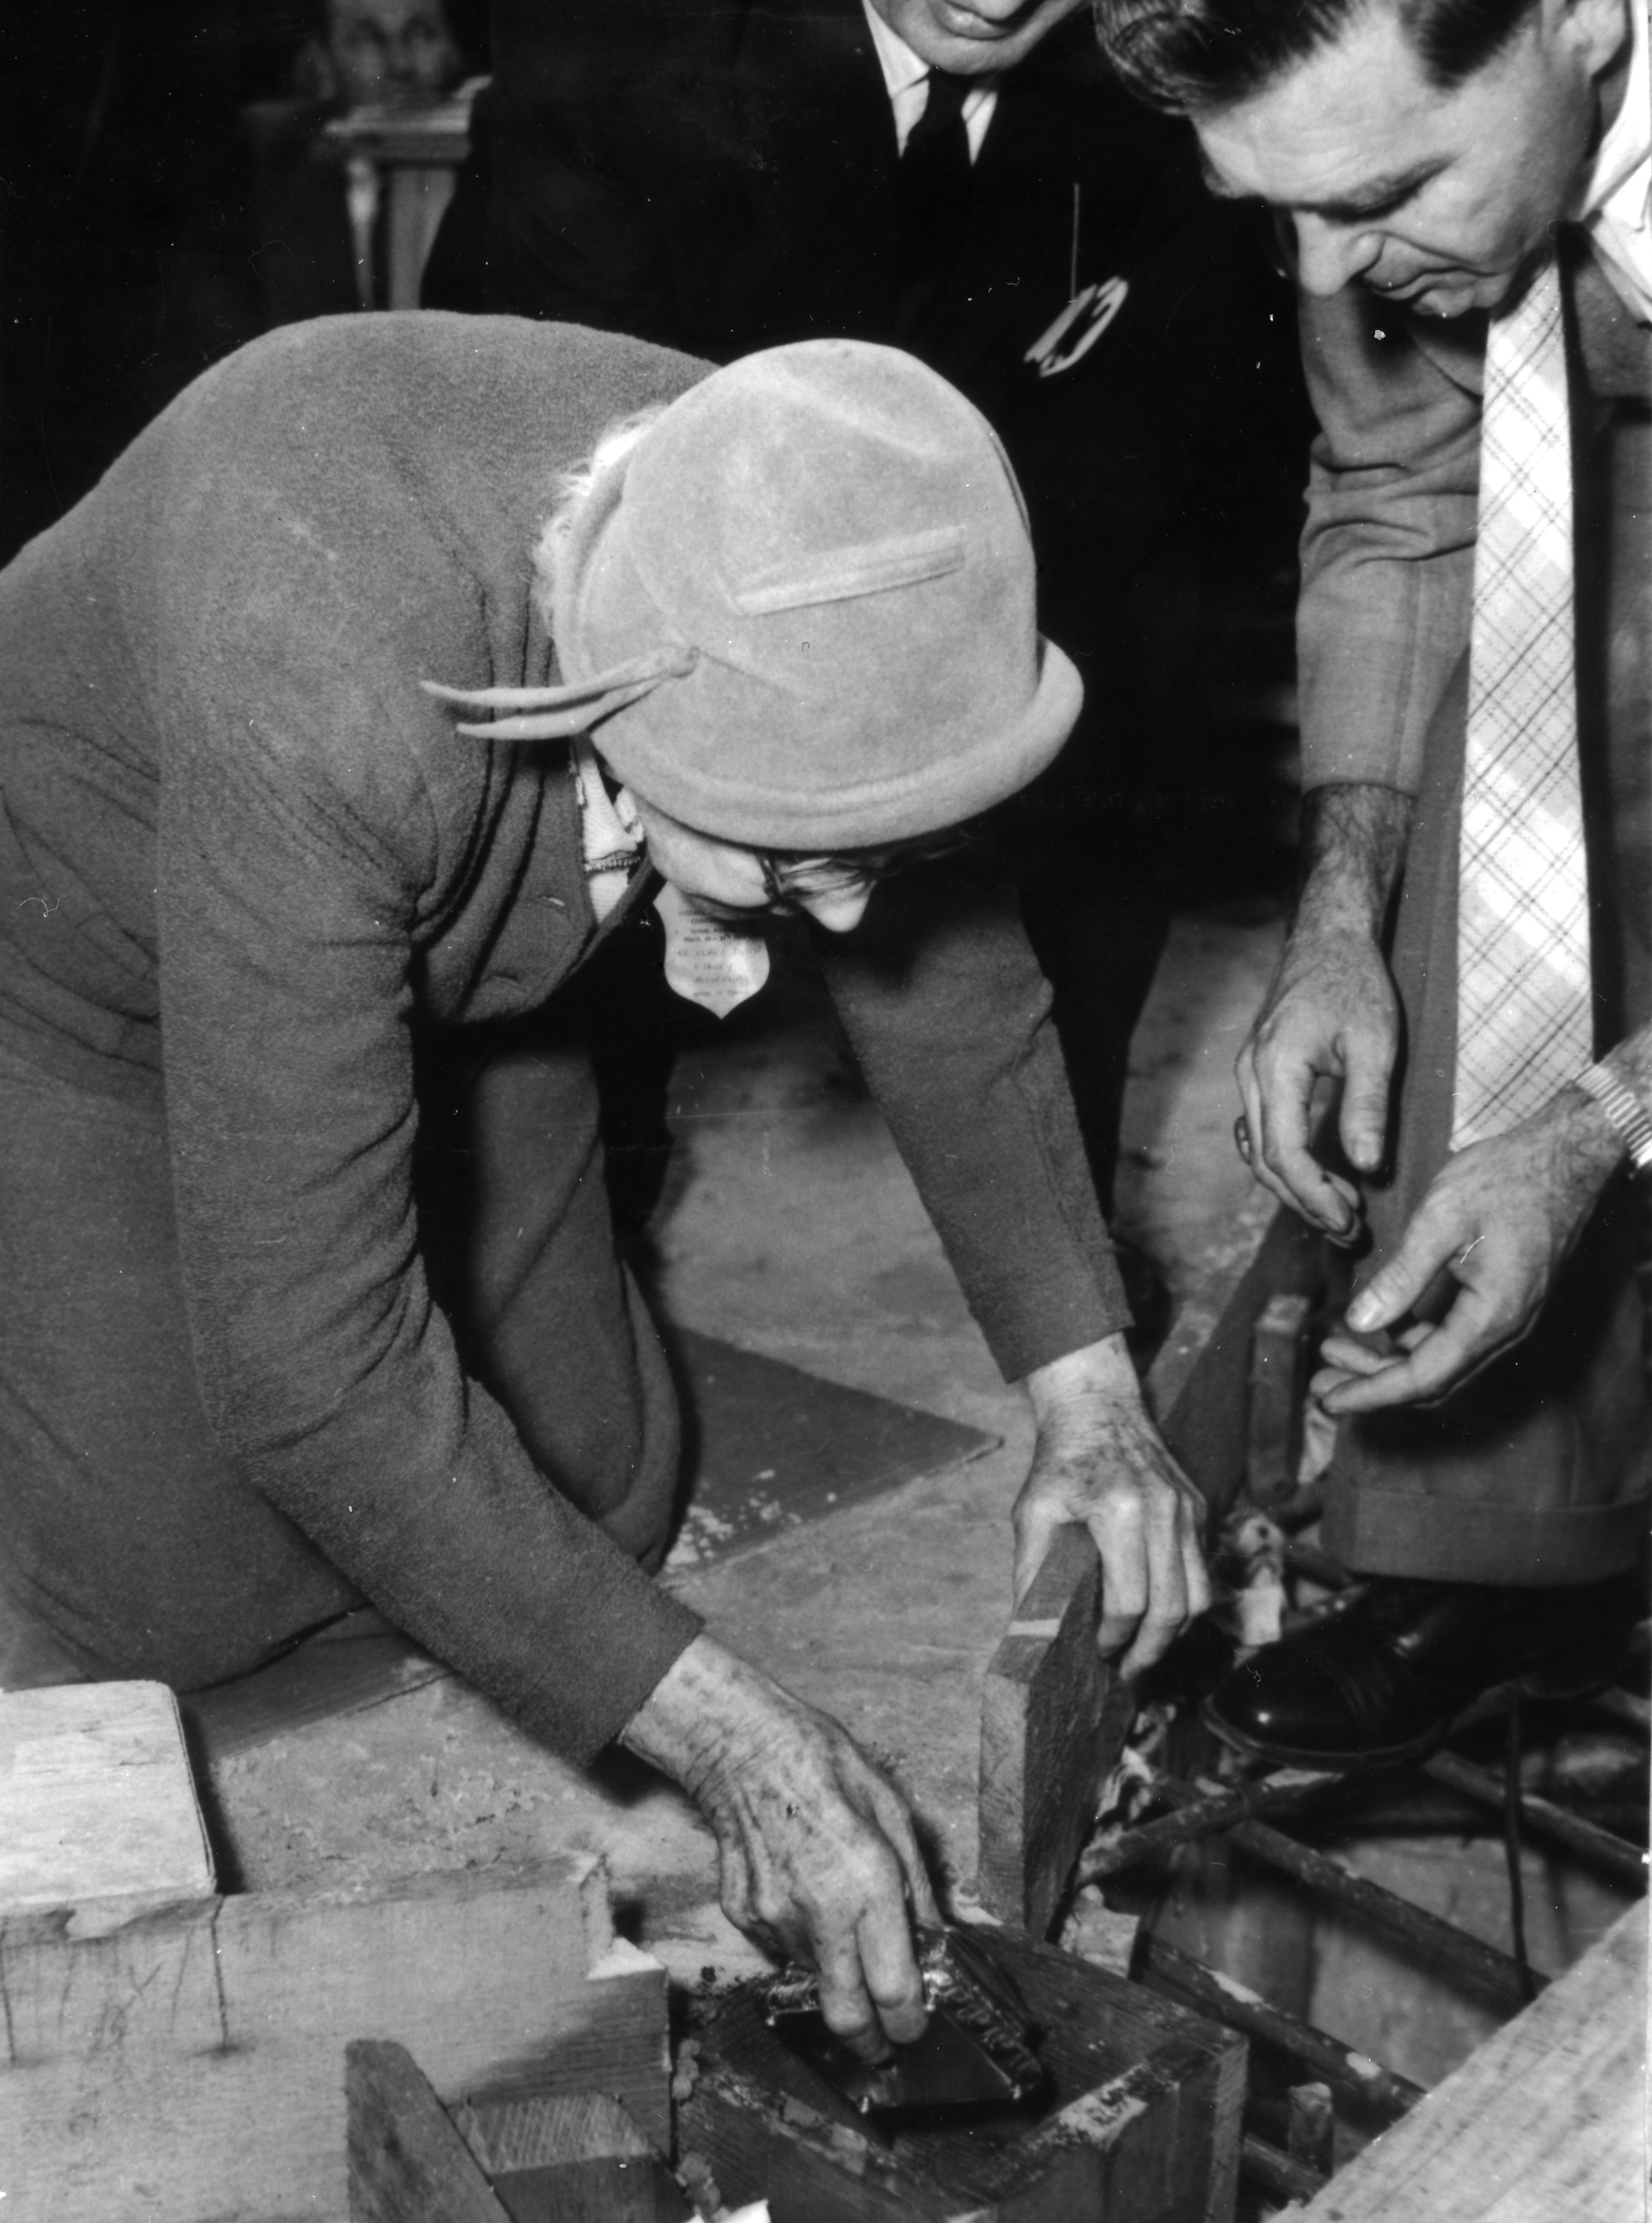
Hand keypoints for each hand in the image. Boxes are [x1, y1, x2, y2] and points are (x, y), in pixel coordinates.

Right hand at [621, 1636, 936, 2059]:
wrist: (744, 1746)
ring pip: (813, 1981)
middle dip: (872, 2043)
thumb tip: (934, 1940)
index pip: (894, 1989)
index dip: (910, 2023)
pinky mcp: (742, 1915)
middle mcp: (819, 1913)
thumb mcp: (892, 1811)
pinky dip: (802, 1942)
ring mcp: (773, 1919)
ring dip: (836, 1978)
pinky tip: (804, 1897)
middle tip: (886, 2043)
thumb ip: (915, 1886)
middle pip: (846, 2017)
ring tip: (843, 1932)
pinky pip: (780, 1949)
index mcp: (867, 1883)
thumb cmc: (826, 1765)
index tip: (917, 2028)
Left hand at [1015, 1336, 1210, 1673]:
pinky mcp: (1199, 1511)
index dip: (1113, 1637)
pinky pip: (1203, 1571)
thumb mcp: (1033, 1513)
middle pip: (1172, 1608)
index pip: (1131, 1601)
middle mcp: (1164, 1512)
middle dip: (1149, 1651)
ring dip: (1174, 1633)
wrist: (1099, 1409)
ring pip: (1199, 1596)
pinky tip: (1157, 1614)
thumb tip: (1030, 1629)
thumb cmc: (1060, 1465)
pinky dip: (1185, 1601)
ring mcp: (1187, 1511)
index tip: (1096, 1650)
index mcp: (1121, 1512)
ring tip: (1144, 1651)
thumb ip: (1032, 1570)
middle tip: (1126, 1671)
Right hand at [1235, 921, 1399, 1241]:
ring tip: (1341, 1212)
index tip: (1348, 1221)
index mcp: (1276, 1068)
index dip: (1314, 1195)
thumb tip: (1365, 1167)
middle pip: (1265, 1161)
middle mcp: (1251, 1076)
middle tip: (1351, 1231)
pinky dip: (1286, 1162)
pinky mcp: (1258, 1074)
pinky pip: (1262, 1131)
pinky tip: (1319, 1176)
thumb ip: (1367, 1106)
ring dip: (1296, 1187)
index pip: (1284, 1153)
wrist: (1327, 938)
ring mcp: (1249, 1075)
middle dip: (1306, 1202)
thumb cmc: (1355, 983)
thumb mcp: (1375, 1043)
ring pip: (1259, 1150)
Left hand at [1312, 1087, 1623, 1412]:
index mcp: (1490, 1316)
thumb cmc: (1507, 1178)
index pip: (1423, 1377)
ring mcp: (1508, 1318)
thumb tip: (1359, 1323)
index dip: (1371, 1393)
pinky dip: (1412, 1340)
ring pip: (1442, 1362)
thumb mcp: (1441, 1220)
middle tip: (1318, 1384)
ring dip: (1389, 1364)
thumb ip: (1401, 1277)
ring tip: (1336, 1352)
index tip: (1327, 1402)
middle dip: (1372, 1384)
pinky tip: (1381, 1322)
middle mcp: (1505, 1329)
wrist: (1566, 1155)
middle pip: (1432, 1381)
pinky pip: (1456, 1340)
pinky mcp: (1505, 1302)